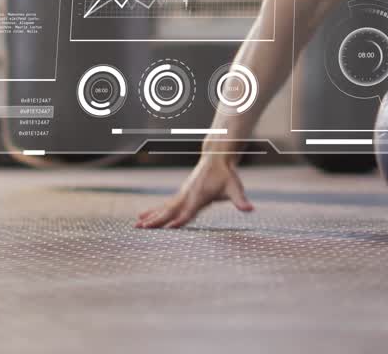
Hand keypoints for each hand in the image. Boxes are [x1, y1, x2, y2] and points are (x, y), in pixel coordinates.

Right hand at [136, 157, 253, 228]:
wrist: (216, 157)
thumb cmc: (226, 175)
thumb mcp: (235, 187)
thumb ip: (240, 200)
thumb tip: (250, 209)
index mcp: (200, 196)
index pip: (189, 211)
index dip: (181, 219)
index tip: (171, 228)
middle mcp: (188, 195)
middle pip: (171, 211)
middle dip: (157, 220)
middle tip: (143, 229)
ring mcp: (182, 194)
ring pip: (164, 208)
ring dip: (151, 217)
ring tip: (137, 225)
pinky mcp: (181, 194)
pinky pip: (165, 204)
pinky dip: (153, 211)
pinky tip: (142, 216)